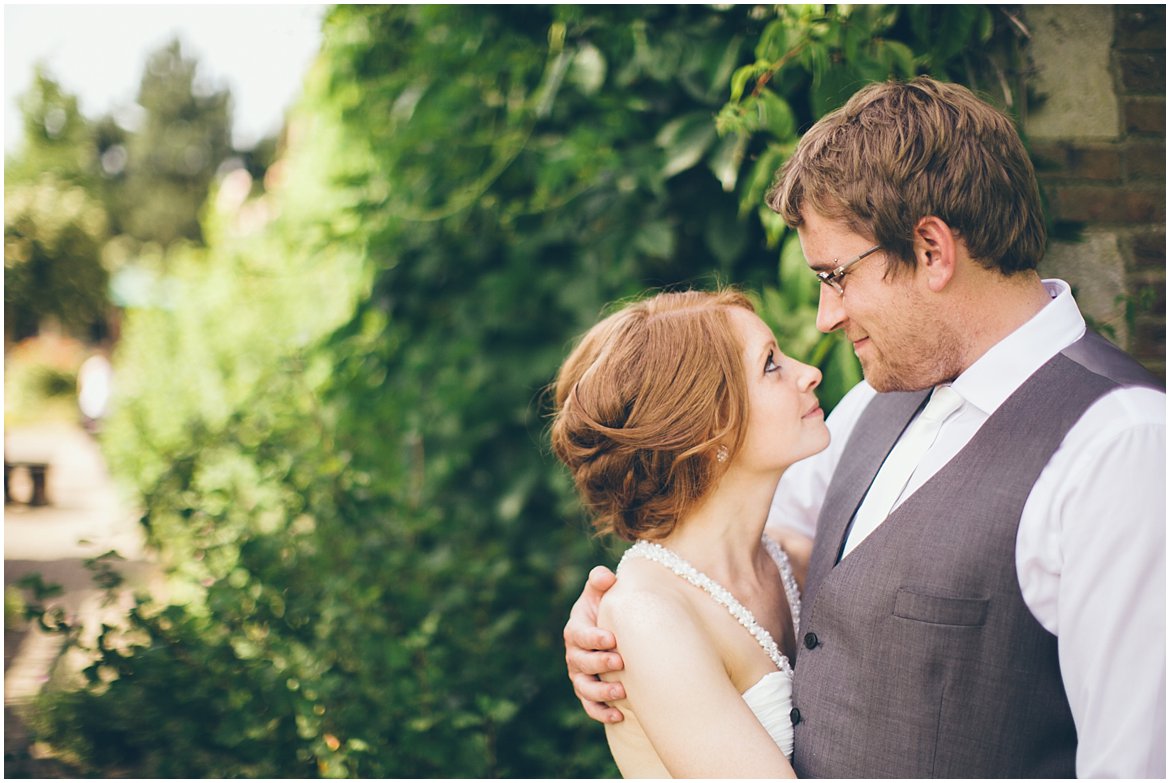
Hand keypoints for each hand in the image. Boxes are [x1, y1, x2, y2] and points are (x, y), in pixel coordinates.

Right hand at [564, 565, 625, 722]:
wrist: (614, 630)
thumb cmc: (608, 608)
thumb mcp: (602, 592)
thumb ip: (600, 581)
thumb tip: (604, 576)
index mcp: (576, 629)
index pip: (580, 635)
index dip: (594, 638)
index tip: (612, 639)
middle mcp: (574, 653)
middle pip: (581, 662)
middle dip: (600, 664)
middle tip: (621, 663)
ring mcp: (579, 675)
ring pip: (584, 688)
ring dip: (601, 692)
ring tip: (622, 693)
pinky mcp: (587, 691)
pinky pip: (589, 706)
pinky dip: (601, 713)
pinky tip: (619, 716)